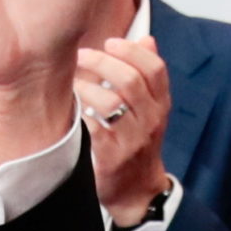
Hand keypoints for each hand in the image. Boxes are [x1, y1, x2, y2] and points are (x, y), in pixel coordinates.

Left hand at [79, 36, 172, 225]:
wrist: (135, 191)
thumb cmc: (137, 143)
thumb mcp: (149, 110)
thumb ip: (146, 76)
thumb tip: (145, 38)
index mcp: (161, 105)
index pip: (155, 69)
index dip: (132, 51)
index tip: (110, 42)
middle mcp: (151, 121)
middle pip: (130, 80)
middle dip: (102, 62)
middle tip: (81, 55)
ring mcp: (132, 141)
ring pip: (110, 102)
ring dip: (85, 86)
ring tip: (71, 81)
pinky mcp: (111, 157)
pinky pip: (92, 126)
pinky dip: (78, 112)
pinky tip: (68, 106)